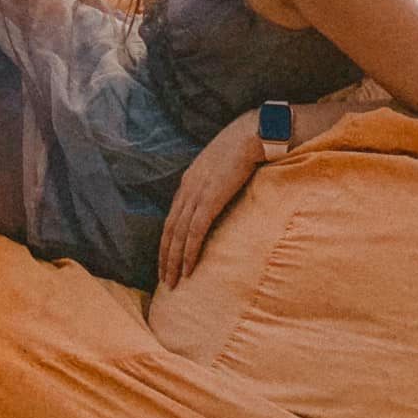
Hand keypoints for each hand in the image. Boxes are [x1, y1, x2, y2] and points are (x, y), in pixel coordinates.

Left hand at [157, 112, 262, 288]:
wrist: (252, 134)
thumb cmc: (242, 150)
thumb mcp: (221, 169)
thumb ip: (214, 185)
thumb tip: (218, 203)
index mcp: (189, 181)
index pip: (172, 218)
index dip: (167, 242)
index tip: (166, 262)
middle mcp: (187, 189)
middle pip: (169, 229)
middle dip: (165, 257)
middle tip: (165, 281)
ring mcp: (197, 194)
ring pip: (178, 234)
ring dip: (174, 261)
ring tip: (173, 283)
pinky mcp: (210, 199)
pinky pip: (195, 231)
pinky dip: (189, 252)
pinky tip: (188, 269)